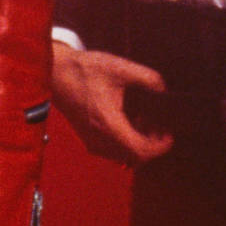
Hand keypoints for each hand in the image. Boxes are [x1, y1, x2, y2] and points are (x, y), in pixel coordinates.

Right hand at [51, 38, 172, 164]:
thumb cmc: (84, 70)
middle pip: (133, 157)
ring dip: (138, 144)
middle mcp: (99, 137)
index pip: (139, 151)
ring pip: (122, 156)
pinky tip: (129, 122)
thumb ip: (147, 77)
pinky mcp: (88, 138)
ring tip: (145, 124)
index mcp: (108, 123)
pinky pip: (111, 151)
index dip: (158, 148)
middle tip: (160, 129)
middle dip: (151, 145)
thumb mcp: (119, 67)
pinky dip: (125, 143)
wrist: (56, 73)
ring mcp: (92, 140)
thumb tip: (163, 89)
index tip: (168, 136)